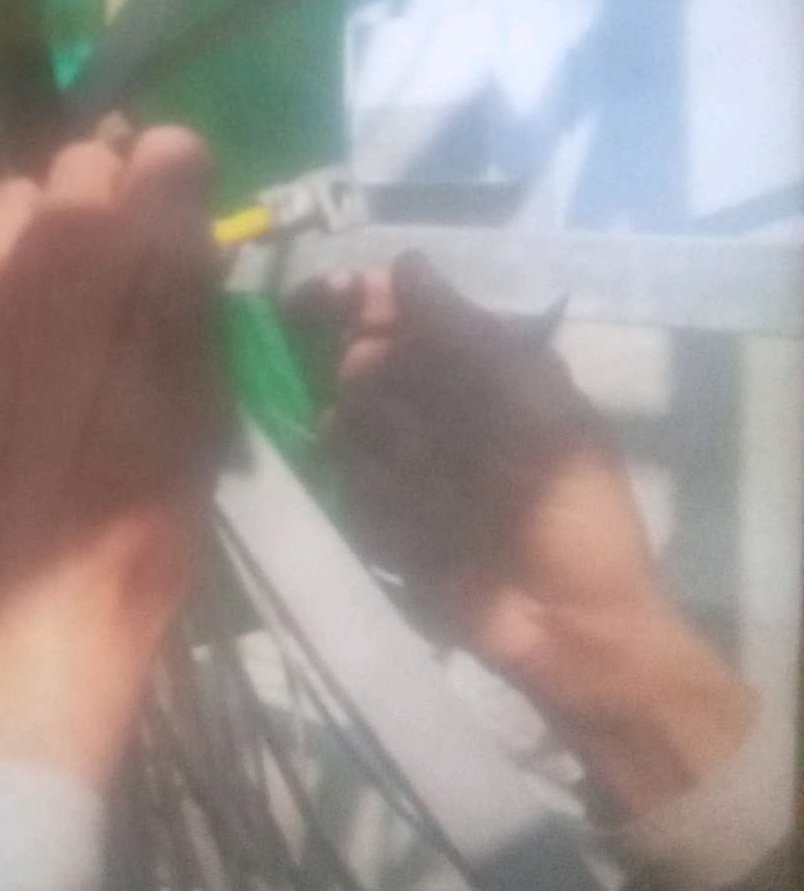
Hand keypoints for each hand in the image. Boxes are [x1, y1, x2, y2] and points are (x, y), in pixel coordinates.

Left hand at [0, 128, 227, 786]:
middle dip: (112, 195)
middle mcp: (68, 238)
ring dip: (43, 221)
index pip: (170, 148)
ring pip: (18, 190)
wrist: (31, 587)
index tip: (181, 222)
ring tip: (48, 283)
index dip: (180, 183)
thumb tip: (189, 248)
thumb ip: (197, 305)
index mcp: (153, 260)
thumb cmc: (146, 515)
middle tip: (117, 261)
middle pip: (89, 156)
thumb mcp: (210, 401)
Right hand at [287, 252, 755, 817]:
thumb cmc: (572, 508)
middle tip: (409, 428)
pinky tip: (415, 527)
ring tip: (431, 492)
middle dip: (365, 382)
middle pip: (358, 361)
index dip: (353, 298)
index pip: (397, 310)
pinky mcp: (375, 514)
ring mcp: (398, 461)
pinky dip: (371, 500)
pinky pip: (343, 488)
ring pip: (343, 424)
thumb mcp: (533, 407)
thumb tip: (403, 262)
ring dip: (375, 450)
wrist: (574, 627)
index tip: (316, 301)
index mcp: (476, 367)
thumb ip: (463, 333)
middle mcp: (430, 404)